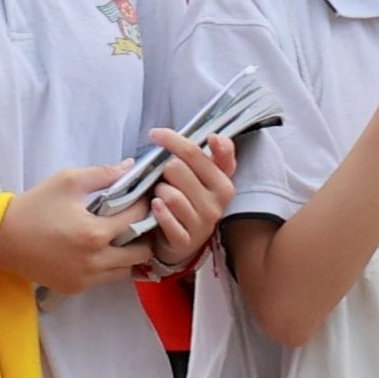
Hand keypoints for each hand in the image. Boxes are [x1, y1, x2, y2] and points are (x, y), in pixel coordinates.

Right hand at [0, 167, 154, 298]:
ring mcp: (86, 279)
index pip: (137, 219)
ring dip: (128, 253)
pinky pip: (105, 279)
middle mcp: (95, 261)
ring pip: (126, 270)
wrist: (3, 239)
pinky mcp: (75, 288)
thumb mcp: (67, 181)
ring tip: (119, 236)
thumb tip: (131, 168)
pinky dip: (108, 265)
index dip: (144, 205)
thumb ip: (102, 174)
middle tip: (134, 221)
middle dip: (143, 235)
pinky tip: (98, 250)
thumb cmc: (35, 206)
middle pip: (141, 253)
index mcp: (95, 233)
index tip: (142, 197)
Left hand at [127, 131, 236, 271]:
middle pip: (177, 169)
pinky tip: (156, 207)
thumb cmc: (192, 201)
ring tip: (160, 195)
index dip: (172, 140)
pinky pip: (167, 219)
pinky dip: (158, 211)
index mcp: (223, 182)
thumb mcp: (207, 177)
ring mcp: (203, 224)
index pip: (194, 152)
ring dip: (159, 191)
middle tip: (163, 178)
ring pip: (171, 194)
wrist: (185, 242)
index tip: (156, 134)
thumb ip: (216, 154)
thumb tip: (216, 137)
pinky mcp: (186, 241)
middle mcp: (218, 203)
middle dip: (164, 170)